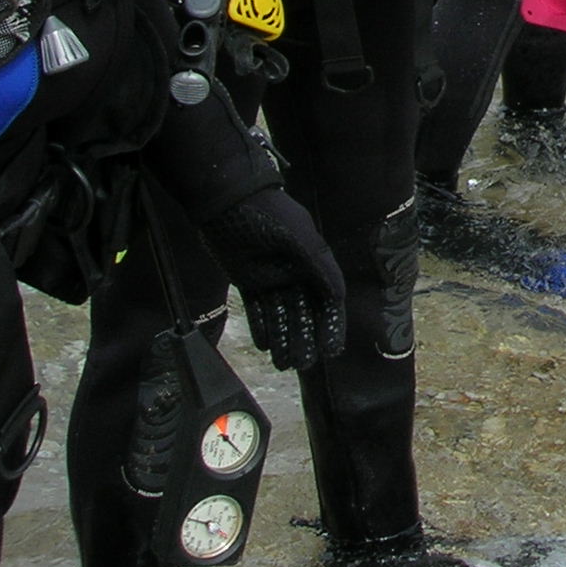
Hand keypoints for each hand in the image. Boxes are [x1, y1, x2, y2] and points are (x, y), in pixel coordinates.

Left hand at [197, 186, 346, 370]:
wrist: (228, 202)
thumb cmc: (267, 214)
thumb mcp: (298, 237)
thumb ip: (319, 265)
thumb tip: (338, 295)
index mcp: (312, 261)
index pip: (327, 300)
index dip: (331, 326)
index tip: (332, 350)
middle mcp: (295, 272)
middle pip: (304, 313)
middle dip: (306, 338)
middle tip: (305, 364)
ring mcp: (271, 277)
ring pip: (281, 315)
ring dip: (283, 338)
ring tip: (284, 363)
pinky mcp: (247, 279)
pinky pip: (259, 309)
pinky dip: (262, 327)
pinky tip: (264, 344)